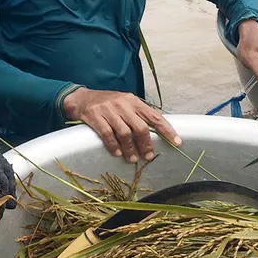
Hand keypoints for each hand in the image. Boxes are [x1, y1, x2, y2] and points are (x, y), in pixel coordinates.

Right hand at [63, 88, 180, 163]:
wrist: (80, 98)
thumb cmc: (106, 104)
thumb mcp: (124, 104)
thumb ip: (138, 115)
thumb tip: (157, 132)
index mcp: (133, 101)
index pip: (154, 116)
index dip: (167, 130)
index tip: (177, 142)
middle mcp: (122, 104)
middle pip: (140, 127)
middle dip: (146, 144)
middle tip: (148, 156)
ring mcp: (108, 110)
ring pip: (124, 133)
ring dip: (130, 149)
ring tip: (133, 159)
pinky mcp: (95, 116)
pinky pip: (107, 134)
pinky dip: (114, 146)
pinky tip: (117, 153)